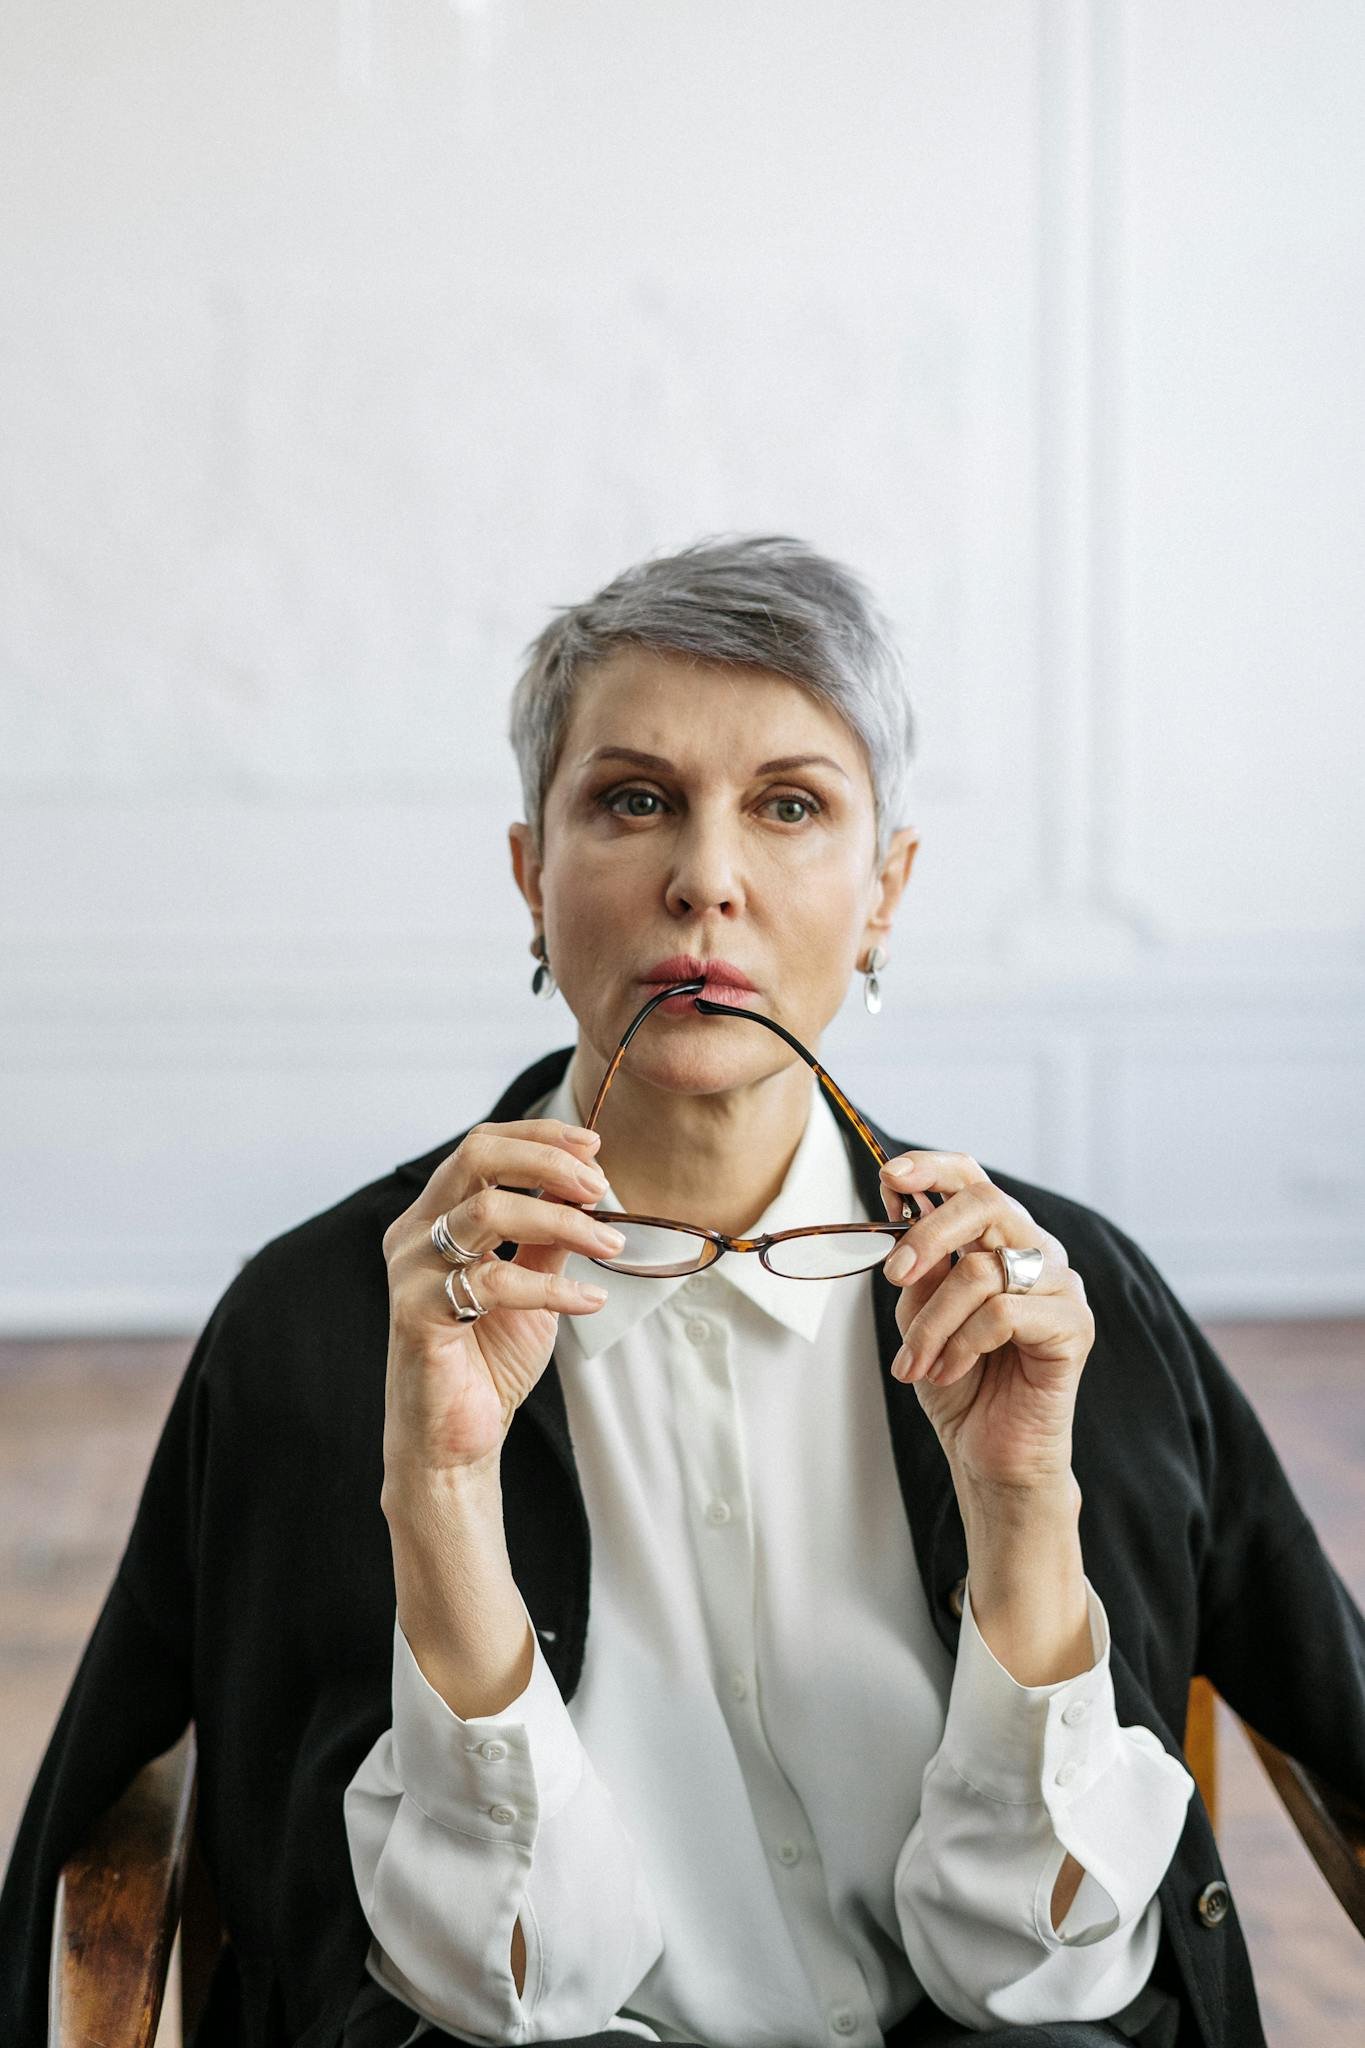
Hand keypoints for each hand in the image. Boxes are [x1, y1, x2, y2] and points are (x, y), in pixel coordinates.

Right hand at [380, 1119, 625, 1476]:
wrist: (457, 1437)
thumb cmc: (487, 1357)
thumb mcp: (530, 1281)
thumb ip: (547, 1234)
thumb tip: (583, 1183)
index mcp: (435, 1216)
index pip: (482, 1146)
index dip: (540, 1137)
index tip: (593, 1147)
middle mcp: (414, 1233)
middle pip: (476, 1157)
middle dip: (547, 1160)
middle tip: (598, 1186)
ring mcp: (412, 1271)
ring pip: (489, 1213)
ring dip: (562, 1221)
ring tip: (608, 1244)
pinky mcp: (418, 1314)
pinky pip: (494, 1281)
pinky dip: (553, 1287)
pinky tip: (589, 1301)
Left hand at [877, 1152, 1094, 1492]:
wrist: (989, 1454)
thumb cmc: (957, 1381)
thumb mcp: (919, 1313)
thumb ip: (918, 1263)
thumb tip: (898, 1204)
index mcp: (998, 1241)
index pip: (973, 1180)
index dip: (933, 1168)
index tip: (890, 1175)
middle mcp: (1035, 1252)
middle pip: (986, 1203)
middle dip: (927, 1234)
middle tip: (893, 1275)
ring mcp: (1060, 1287)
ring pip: (981, 1271)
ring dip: (932, 1322)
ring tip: (915, 1363)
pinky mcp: (1074, 1326)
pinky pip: (1003, 1313)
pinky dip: (962, 1344)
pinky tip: (950, 1372)